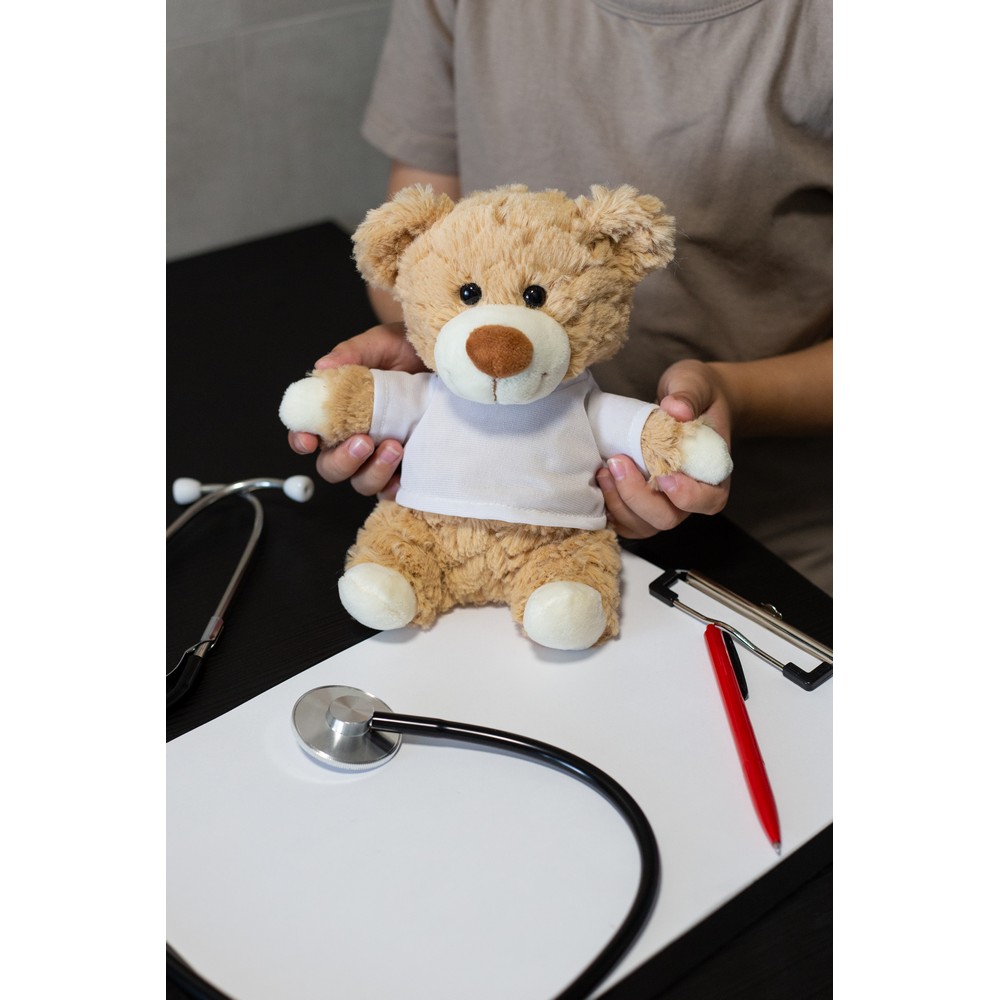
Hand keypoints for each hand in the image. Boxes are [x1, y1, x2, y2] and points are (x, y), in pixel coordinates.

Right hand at [287, 323, 425, 496]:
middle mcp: (355, 437)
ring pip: (361, 482)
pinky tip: (403, 476)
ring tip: (395, 447)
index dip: (301, 440)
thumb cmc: (406, 349)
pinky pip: (392, 489)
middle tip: (364, 441)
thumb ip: (352, 354)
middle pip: (331, 467)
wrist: (449, 356)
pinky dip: (393, 488)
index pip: (308, 432)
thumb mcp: (380, 344)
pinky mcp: (406, 466)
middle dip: (342, 460)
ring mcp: (380, 454)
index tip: (309, 440)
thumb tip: (323, 367)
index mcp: (338, 410)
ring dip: (372, 472)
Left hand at [597, 359, 731, 537]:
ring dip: (618, 503)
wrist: (686, 402)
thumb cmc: (696, 395)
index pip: (709, 501)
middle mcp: (689, 496)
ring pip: (643, 525)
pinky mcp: (641, 501)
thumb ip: (689, 395)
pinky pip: (625, 520)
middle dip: (638, 497)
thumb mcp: (696, 383)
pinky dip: (609, 509)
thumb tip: (675, 408)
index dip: (687, 497)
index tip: (664, 476)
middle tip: (618, 463)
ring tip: (604, 470)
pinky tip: (599, 480)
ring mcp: (663, 502)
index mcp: (712, 474)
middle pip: (668, 518)